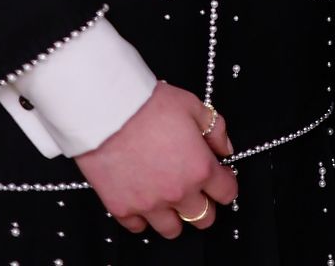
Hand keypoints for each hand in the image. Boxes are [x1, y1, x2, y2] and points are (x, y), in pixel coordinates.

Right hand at [74, 81, 235, 237]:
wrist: (108, 111)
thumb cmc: (148, 105)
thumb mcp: (191, 105)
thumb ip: (215, 129)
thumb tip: (224, 148)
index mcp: (200, 168)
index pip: (227, 193)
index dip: (226, 183)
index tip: (220, 176)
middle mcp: (178, 193)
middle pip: (204, 218)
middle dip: (204, 204)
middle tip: (195, 188)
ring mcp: (150, 205)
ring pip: (172, 229)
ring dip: (174, 215)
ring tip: (168, 196)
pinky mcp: (123, 209)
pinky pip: (139, 227)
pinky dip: (142, 216)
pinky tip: (142, 197)